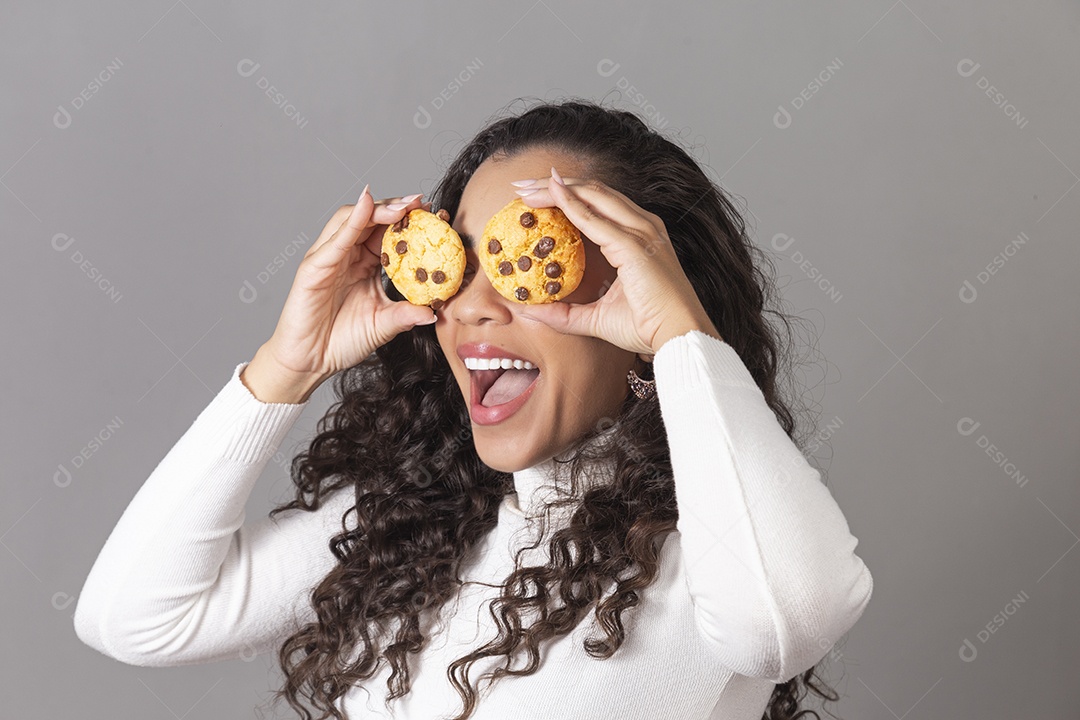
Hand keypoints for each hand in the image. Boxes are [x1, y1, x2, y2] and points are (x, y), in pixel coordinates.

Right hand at [257, 186, 434, 385]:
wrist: (311, 362)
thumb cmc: (342, 341)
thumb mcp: (383, 326)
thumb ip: (406, 315)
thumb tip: (434, 313)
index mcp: (365, 264)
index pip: (387, 233)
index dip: (409, 221)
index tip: (434, 214)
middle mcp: (347, 255)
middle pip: (371, 219)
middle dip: (396, 207)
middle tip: (421, 202)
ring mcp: (329, 258)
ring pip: (352, 220)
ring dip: (378, 208)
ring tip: (402, 205)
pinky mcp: (314, 266)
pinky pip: (336, 239)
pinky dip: (352, 220)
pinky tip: (367, 206)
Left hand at [512, 167, 720, 356]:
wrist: (678, 337)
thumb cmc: (647, 327)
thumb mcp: (597, 318)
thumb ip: (564, 314)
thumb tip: (529, 310)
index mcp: (638, 237)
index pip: (597, 205)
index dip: (566, 195)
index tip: (533, 196)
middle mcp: (642, 227)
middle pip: (593, 192)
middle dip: (554, 185)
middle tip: (521, 187)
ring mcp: (641, 231)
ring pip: (593, 195)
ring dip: (557, 188)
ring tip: (526, 189)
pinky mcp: (634, 244)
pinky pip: (594, 217)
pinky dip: (570, 202)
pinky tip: (549, 194)